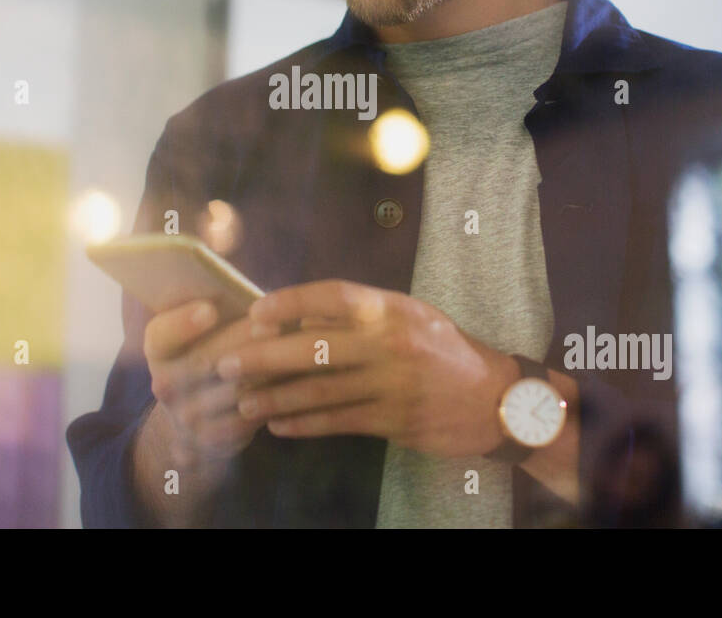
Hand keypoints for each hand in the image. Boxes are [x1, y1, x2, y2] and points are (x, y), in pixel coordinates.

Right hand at [142, 298, 280, 468]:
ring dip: (266, 370)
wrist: (196, 415)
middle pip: (204, 360)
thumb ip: (215, 308)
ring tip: (295, 349)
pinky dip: (273, 400)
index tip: (209, 309)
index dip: (182, 324)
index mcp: (159, 349)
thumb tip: (251, 293)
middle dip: (241, 340)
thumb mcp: (201, 329)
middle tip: (274, 323)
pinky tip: (295, 382)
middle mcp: (165, 384)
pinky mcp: (213, 440)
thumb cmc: (210, 351)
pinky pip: (248, 419)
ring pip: (232, 391)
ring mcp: (186, 417)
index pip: (161, 335)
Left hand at [216, 279, 517, 457]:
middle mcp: (391, 343)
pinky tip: (278, 425)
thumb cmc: (444, 350)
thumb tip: (302, 316)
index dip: (291, 302)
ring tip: (243, 402)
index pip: (334, 296)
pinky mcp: (395, 421)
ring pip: (321, 391)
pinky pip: (339, 422)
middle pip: (316, 347)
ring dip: (276, 397)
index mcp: (393, 309)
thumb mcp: (409, 317)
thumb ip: (362, 315)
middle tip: (226, 364)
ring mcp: (393, 384)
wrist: (495, 399)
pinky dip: (304, 424)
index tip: (256, 312)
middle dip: (265, 356)